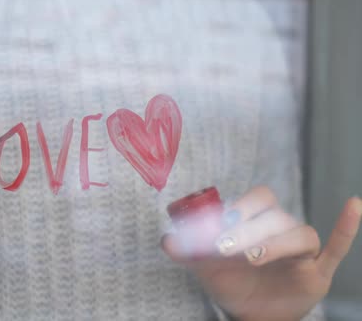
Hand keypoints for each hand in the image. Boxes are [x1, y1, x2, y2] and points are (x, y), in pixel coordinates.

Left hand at [162, 186, 361, 320]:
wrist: (251, 316)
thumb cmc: (232, 283)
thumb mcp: (206, 268)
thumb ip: (187, 252)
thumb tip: (167, 240)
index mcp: (257, 222)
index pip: (260, 199)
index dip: (243, 206)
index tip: (220, 221)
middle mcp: (281, 231)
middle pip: (277, 216)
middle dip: (250, 229)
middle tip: (225, 246)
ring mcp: (301, 253)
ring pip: (301, 234)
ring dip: (277, 242)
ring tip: (252, 258)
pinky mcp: (317, 273)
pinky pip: (337, 248)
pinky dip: (346, 229)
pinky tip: (353, 205)